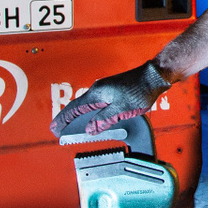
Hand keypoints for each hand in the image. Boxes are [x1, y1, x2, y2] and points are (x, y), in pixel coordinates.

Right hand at [52, 61, 169, 136]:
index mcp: (97, 94)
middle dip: (66, 119)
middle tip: (58, 130)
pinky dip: (88, 112)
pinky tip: (90, 118)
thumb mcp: (121, 110)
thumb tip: (89, 129)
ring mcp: (104, 89)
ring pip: (86, 105)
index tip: (54, 128)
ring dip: (77, 116)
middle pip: (77, 106)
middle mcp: (98, 90)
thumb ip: (103, 120)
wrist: (153, 77)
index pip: (74, 109)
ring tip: (70, 127)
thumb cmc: (140, 91)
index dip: (63, 120)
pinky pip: (95, 103)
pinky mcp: (111, 91)